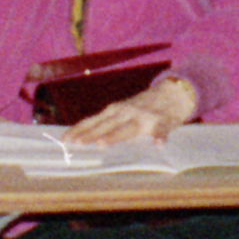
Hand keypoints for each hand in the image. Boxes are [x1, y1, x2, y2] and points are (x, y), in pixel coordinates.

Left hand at [70, 74, 200, 147]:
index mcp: (116, 111)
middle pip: (106, 125)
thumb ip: (106, 122)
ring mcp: (145, 117)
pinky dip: (161, 137)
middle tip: (78, 143)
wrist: (173, 93)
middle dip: (92, 134)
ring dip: (116, 135)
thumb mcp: (122, 111)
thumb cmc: (143, 107)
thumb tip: (83, 134)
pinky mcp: (164, 122)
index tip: (65, 139)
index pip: (94, 121)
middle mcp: (127, 112)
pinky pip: (162, 131)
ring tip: (103, 143)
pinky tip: (159, 145)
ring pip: (129, 128)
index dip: (80, 130)